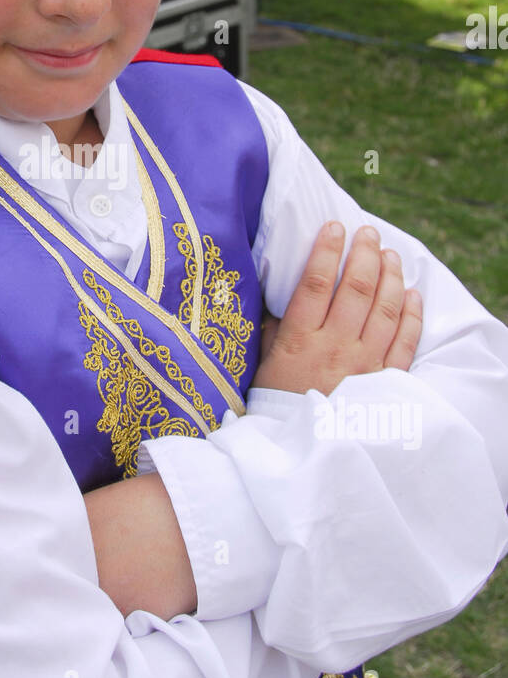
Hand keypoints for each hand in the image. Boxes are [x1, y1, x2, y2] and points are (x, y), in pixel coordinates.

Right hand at [251, 222, 422, 395]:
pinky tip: (412, 293)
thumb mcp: (263, 361)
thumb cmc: (275, 402)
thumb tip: (278, 290)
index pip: (314, 285)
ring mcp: (363, 365)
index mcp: (298, 340)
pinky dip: (412, 314)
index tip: (335, 227)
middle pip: (355, 290)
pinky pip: (405, 342)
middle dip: (364, 254)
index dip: (326, 251)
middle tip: (368, 232)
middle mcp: (334, 348)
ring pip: (385, 310)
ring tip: (389, 254)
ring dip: (390, 276)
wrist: (299, 450)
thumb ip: (274, 325)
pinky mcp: (383, 382)